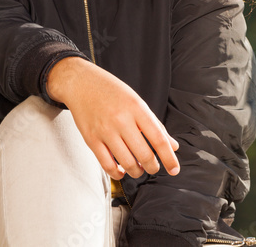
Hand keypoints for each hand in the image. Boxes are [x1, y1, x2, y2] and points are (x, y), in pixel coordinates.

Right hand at [46, 56, 179, 179]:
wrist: (81, 82)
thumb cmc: (111, 91)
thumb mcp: (136, 101)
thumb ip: (155, 125)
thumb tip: (172, 146)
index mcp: (137, 108)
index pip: (158, 139)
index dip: (169, 158)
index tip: (174, 170)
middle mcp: (121, 120)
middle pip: (144, 155)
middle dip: (153, 167)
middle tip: (154, 168)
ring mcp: (105, 130)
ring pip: (127, 163)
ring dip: (137, 171)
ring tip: (138, 168)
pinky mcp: (91, 138)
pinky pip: (107, 164)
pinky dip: (117, 174)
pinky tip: (121, 171)